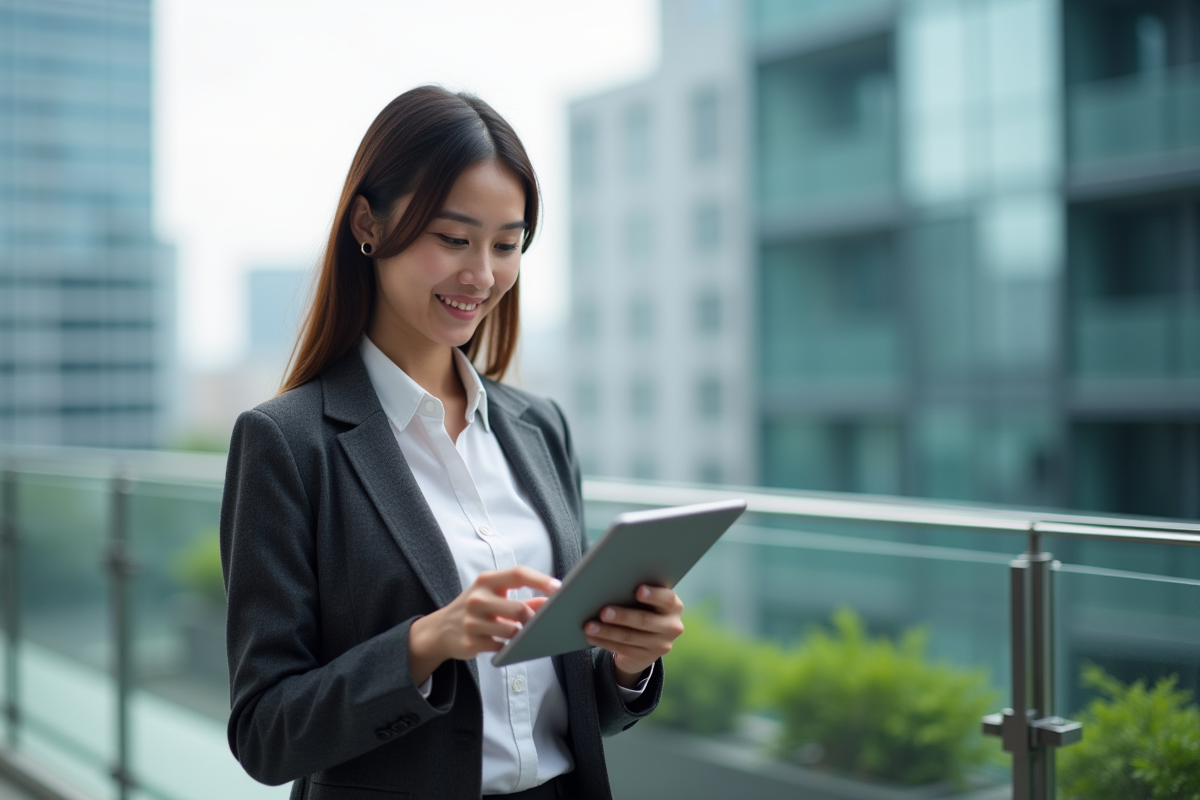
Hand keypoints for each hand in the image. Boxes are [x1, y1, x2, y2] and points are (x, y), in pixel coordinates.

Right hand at [408, 566, 559, 683]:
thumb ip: (523, 600)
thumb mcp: (494, 597)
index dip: (540, 580)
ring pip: (511, 631)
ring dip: (520, 635)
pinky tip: (505, 644)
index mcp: (486, 581)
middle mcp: (477, 598)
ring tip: (520, 634)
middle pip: (518, 609)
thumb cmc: (476, 609)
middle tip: (540, 623)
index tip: (559, 587)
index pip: (517, 574)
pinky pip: (501, 647)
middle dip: (532, 619)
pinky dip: (508, 647)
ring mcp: (472, 621)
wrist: (440, 630)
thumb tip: (550, 603)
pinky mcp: (470, 642)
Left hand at [584, 585, 683, 688]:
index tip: (638, 590)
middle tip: (603, 612)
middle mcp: (672, 626)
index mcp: (674, 606)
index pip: (668, 599)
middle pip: (645, 620)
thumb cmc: (642, 607)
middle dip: (622, 616)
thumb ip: (638, 592)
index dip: (654, 595)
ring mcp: (660, 645)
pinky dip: (604, 642)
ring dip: (607, 632)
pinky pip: (622, 649)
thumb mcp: (648, 601)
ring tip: (589, 626)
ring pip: (630, 637)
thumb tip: (611, 585)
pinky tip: (591, 636)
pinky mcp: (646, 658)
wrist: (648, 640)